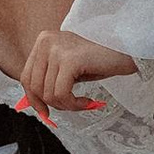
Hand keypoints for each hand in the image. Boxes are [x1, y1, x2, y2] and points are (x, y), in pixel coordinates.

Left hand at [15, 26, 132, 112]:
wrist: (127, 51)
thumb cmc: (99, 61)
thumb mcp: (67, 69)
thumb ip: (49, 79)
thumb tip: (35, 104)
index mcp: (43, 40)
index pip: (26, 77)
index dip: (33, 99)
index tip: (45, 112)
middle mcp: (46, 41)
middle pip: (34, 87)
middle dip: (53, 104)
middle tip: (72, 106)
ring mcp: (57, 49)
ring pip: (49, 94)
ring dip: (68, 105)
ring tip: (83, 102)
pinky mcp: (70, 59)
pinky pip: (61, 94)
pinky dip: (74, 104)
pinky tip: (87, 102)